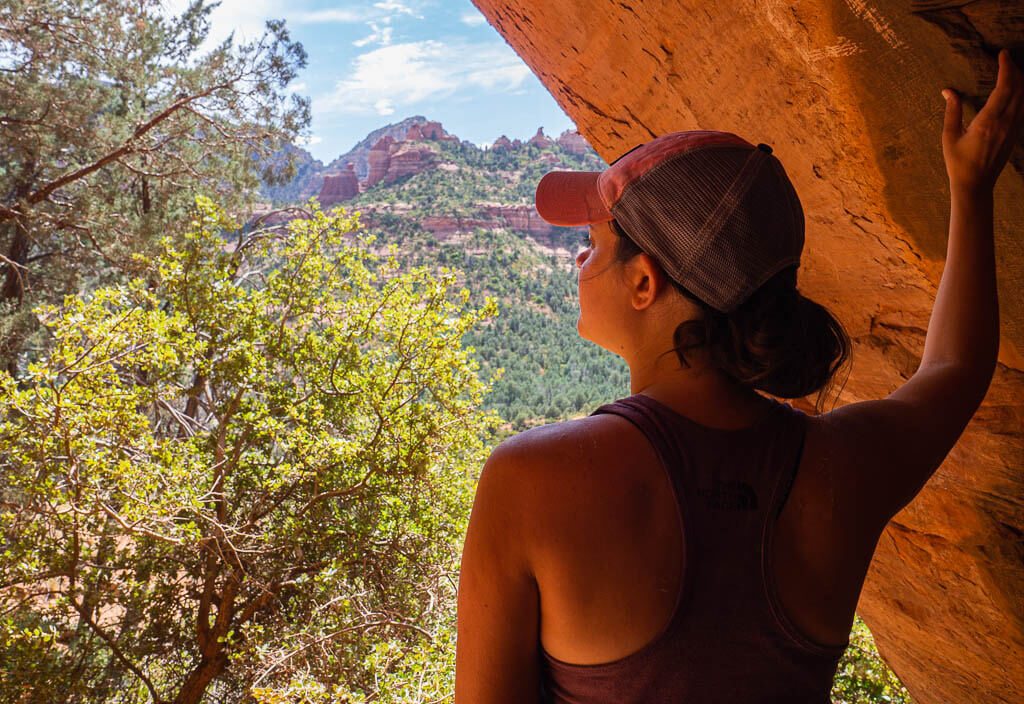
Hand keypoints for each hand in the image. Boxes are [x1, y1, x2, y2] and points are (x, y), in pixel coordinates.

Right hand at [942, 49, 1023, 194]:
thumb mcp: (949, 137)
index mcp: (988, 121)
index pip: (1004, 87)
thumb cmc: (958, 162)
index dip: (1006, 67)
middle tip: (1006, 59)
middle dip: (1015, 70)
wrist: (975, 185)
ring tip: (1011, 71)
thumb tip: (948, 90)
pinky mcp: (1016, 133)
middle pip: (1019, 87)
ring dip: (1021, 80)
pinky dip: (1022, 94)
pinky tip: (1017, 89)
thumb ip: (952, 111)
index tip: (1002, 54)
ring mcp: (1014, 128)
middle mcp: (1005, 123)